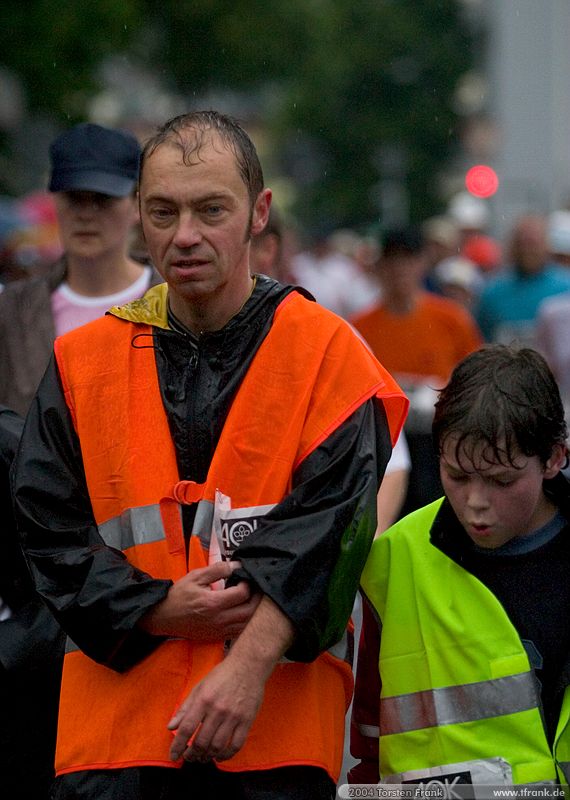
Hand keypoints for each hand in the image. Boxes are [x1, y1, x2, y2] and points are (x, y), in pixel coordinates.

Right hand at [138, 560, 260, 639]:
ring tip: (255, 599)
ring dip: (255, 612)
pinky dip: (247, 623)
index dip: (249, 583)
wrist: (164, 617)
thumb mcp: (196, 576)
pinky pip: (239, 632)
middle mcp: (219, 619)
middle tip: (257, 588)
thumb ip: (217, 570)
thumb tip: (236, 565)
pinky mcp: (218, 637)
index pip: (242, 594)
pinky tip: (246, 613)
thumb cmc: (179, 595)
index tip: (245, 577)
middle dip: (258, 598)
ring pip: (248, 624)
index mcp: (214, 603)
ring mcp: (219, 631)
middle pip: (250, 611)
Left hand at [168, 653, 264, 762]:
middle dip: (192, 754)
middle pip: (201, 741)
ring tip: (202, 758)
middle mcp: (218, 709)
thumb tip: (170, 727)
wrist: (248, 666)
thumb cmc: (222, 675)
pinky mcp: (247, 720)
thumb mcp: (199, 687)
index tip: (173, 756)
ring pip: (217, 746)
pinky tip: (219, 756)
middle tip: (189, 757)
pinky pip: (236, 744)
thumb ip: (185, 708)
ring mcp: (234, 716)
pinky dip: (226, 755)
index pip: (187, 728)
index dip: (177, 745)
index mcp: (203, 699)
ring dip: (207, 756)